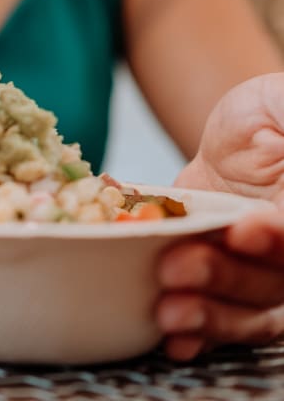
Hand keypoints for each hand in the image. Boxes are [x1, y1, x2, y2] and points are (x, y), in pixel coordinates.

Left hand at [158, 73, 283, 358]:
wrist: (240, 133)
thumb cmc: (271, 112)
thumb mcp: (281, 105)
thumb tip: (281, 165)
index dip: (278, 240)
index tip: (246, 228)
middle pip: (276, 282)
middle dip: (228, 278)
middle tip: (179, 266)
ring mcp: (259, 270)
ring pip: (250, 310)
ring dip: (210, 315)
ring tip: (168, 309)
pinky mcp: (220, 273)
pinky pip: (217, 312)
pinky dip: (197, 331)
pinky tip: (171, 335)